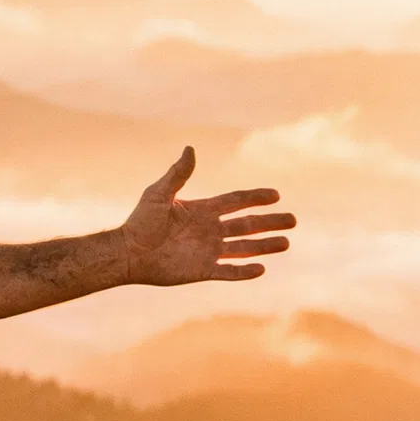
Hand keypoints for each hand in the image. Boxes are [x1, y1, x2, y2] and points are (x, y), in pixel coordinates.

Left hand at [119, 146, 294, 284]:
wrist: (126, 252)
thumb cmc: (139, 222)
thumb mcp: (158, 194)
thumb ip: (178, 174)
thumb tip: (190, 148)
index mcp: (202, 210)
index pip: (235, 201)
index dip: (255, 197)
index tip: (276, 195)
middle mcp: (209, 230)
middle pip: (246, 225)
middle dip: (269, 222)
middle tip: (293, 220)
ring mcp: (207, 251)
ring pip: (243, 248)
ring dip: (264, 246)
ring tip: (286, 243)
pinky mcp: (201, 270)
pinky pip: (228, 271)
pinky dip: (244, 272)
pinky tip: (261, 269)